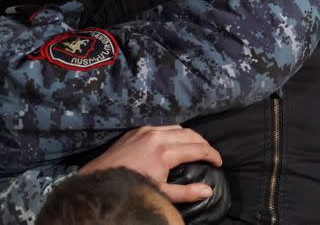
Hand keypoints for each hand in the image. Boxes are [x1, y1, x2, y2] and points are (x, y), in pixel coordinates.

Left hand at [78, 125, 221, 203]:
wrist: (99, 178)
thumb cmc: (130, 187)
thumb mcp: (159, 193)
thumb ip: (186, 192)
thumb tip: (209, 190)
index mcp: (165, 152)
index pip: (197, 149)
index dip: (212, 155)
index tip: (219, 162)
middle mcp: (157, 136)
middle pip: (190, 134)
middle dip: (204, 144)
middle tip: (211, 155)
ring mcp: (146, 130)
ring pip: (177, 127)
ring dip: (190, 136)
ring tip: (197, 148)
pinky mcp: (137, 129)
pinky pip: (163, 127)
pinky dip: (174, 133)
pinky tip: (176, 142)